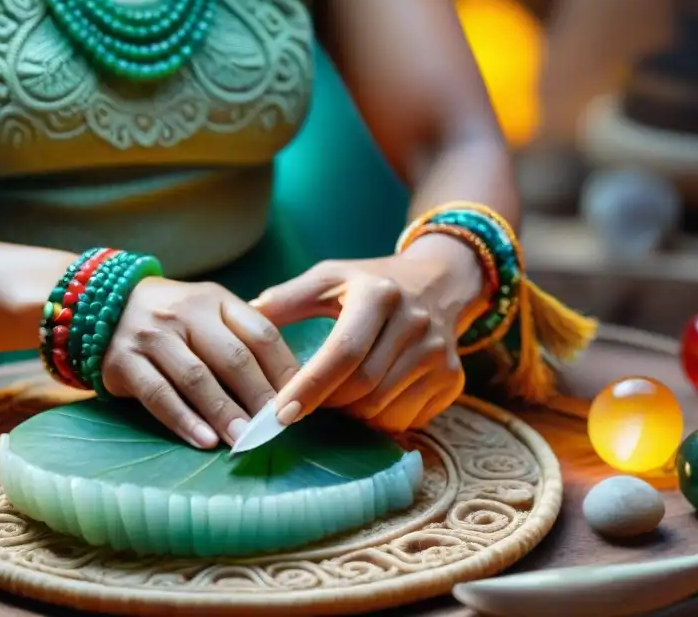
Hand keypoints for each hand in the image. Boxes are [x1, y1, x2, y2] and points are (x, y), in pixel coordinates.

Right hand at [100, 278, 299, 449]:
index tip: (301, 401)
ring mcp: (153, 336)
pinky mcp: (124, 361)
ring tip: (245, 440)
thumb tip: (291, 384)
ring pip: (197, 378)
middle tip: (276, 428)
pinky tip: (204, 441)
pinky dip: (184, 420)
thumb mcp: (210, 311)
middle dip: (259, 396)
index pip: (261, 333)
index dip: (285, 369)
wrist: (104, 304)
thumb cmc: (175, 318)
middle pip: (233, 357)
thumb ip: (243, 337)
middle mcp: (185, 313)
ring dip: (224, 412)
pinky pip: (158, 395)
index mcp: (216, 300)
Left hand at [251, 235, 483, 431]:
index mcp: (379, 295)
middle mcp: (415, 324)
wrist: (439, 283)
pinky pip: (407, 419)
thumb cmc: (371, 283)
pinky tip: (367, 401)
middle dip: (327, 404)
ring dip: (351, 414)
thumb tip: (244, 317)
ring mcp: (439, 355)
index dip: (310, 387)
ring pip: (384, 409)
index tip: (280, 413)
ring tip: (336, 398)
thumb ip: (287, 298)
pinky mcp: (452, 379)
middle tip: (304, 404)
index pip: (342, 352)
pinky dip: (379, 420)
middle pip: (363, 387)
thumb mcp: (330, 277)